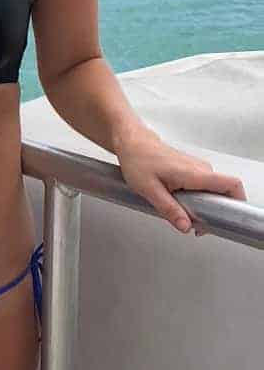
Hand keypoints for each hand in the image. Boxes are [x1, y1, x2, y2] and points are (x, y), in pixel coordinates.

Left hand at [115, 133, 245, 233]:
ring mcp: (198, 168)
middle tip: (196, 225)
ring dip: (204, 206)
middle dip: (214, 212)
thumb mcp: (150, 190)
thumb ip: (169, 210)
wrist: (132, 143)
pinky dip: (198, 199)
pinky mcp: (192, 170)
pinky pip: (204, 187)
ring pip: (213, 191)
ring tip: (184, 213)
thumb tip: (185, 226)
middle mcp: (201, 169)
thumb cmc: (138, 160)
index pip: (231, 184)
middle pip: (223, 193)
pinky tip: (181, 203)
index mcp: (194, 173)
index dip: (237, 201)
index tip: (227, 217)